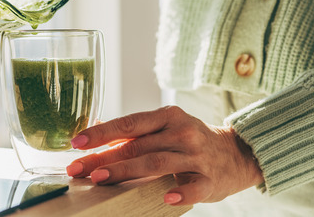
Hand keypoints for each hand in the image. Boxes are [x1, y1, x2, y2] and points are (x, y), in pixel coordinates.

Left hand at [66, 105, 263, 205]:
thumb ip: (135, 130)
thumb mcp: (166, 127)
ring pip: (156, 163)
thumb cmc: (190, 140)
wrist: (236, 154)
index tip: (77, 142)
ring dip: (126, 171)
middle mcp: (181, 133)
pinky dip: (180, 193)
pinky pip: (194, 188)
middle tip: (78, 168)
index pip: (129, 123)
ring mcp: (196, 156)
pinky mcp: (210, 179)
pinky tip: (166, 197)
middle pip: (137, 146)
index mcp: (168, 117)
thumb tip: (95, 131)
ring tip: (100, 179)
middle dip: (104, 158)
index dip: (102, 133)